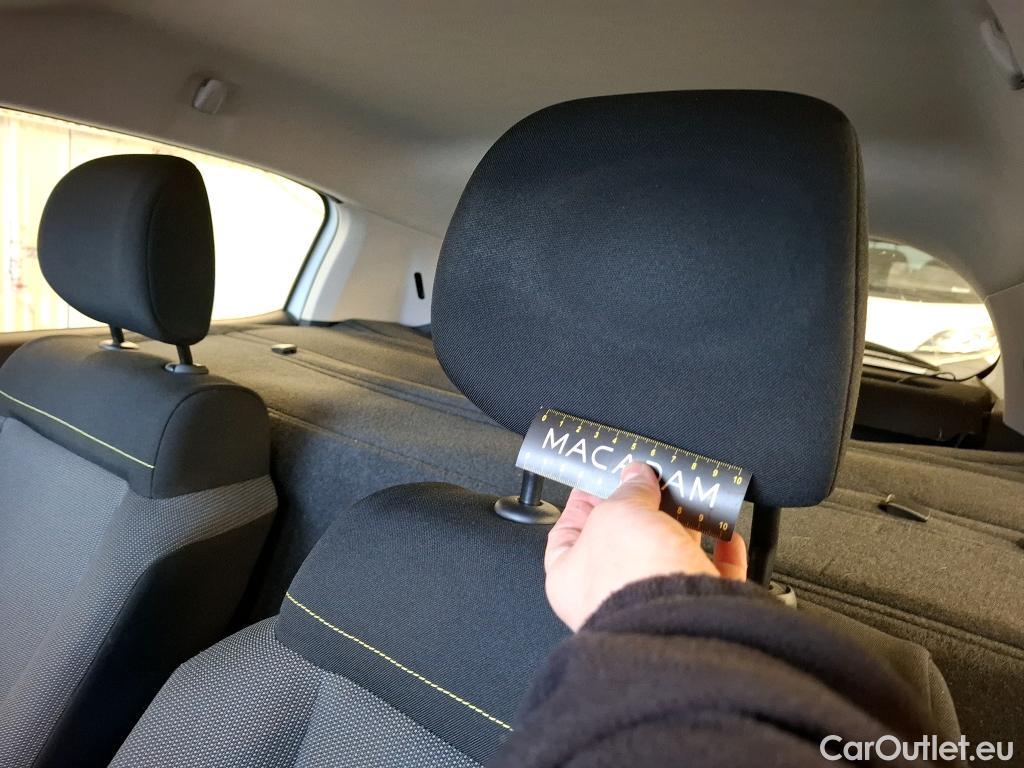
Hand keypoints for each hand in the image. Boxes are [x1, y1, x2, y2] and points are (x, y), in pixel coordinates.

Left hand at [545, 462, 747, 630]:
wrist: (680, 622)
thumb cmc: (629, 581)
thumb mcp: (617, 513)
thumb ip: (627, 490)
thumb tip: (636, 476)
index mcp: (571, 576)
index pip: (569, 531)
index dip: (585, 499)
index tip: (605, 476)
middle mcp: (610, 594)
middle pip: (626, 540)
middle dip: (643, 508)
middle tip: (655, 481)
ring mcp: (654, 603)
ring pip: (671, 555)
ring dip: (685, 524)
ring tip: (691, 498)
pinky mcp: (696, 609)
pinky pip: (711, 575)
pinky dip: (722, 552)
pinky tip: (726, 534)